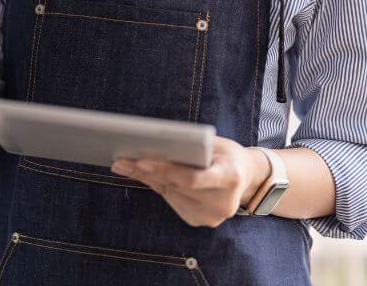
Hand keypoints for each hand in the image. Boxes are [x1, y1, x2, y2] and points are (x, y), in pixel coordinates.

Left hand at [111, 137, 268, 227]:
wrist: (246, 177)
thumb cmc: (225, 154)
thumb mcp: (213, 144)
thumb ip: (188, 147)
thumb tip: (149, 147)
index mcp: (231, 178)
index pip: (192, 178)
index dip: (165, 170)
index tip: (139, 160)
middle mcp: (223, 203)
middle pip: (175, 186)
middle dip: (147, 171)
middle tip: (120, 160)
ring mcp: (212, 217)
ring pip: (170, 193)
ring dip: (146, 178)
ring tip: (123, 163)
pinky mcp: (200, 221)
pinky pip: (173, 200)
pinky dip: (158, 185)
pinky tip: (143, 173)